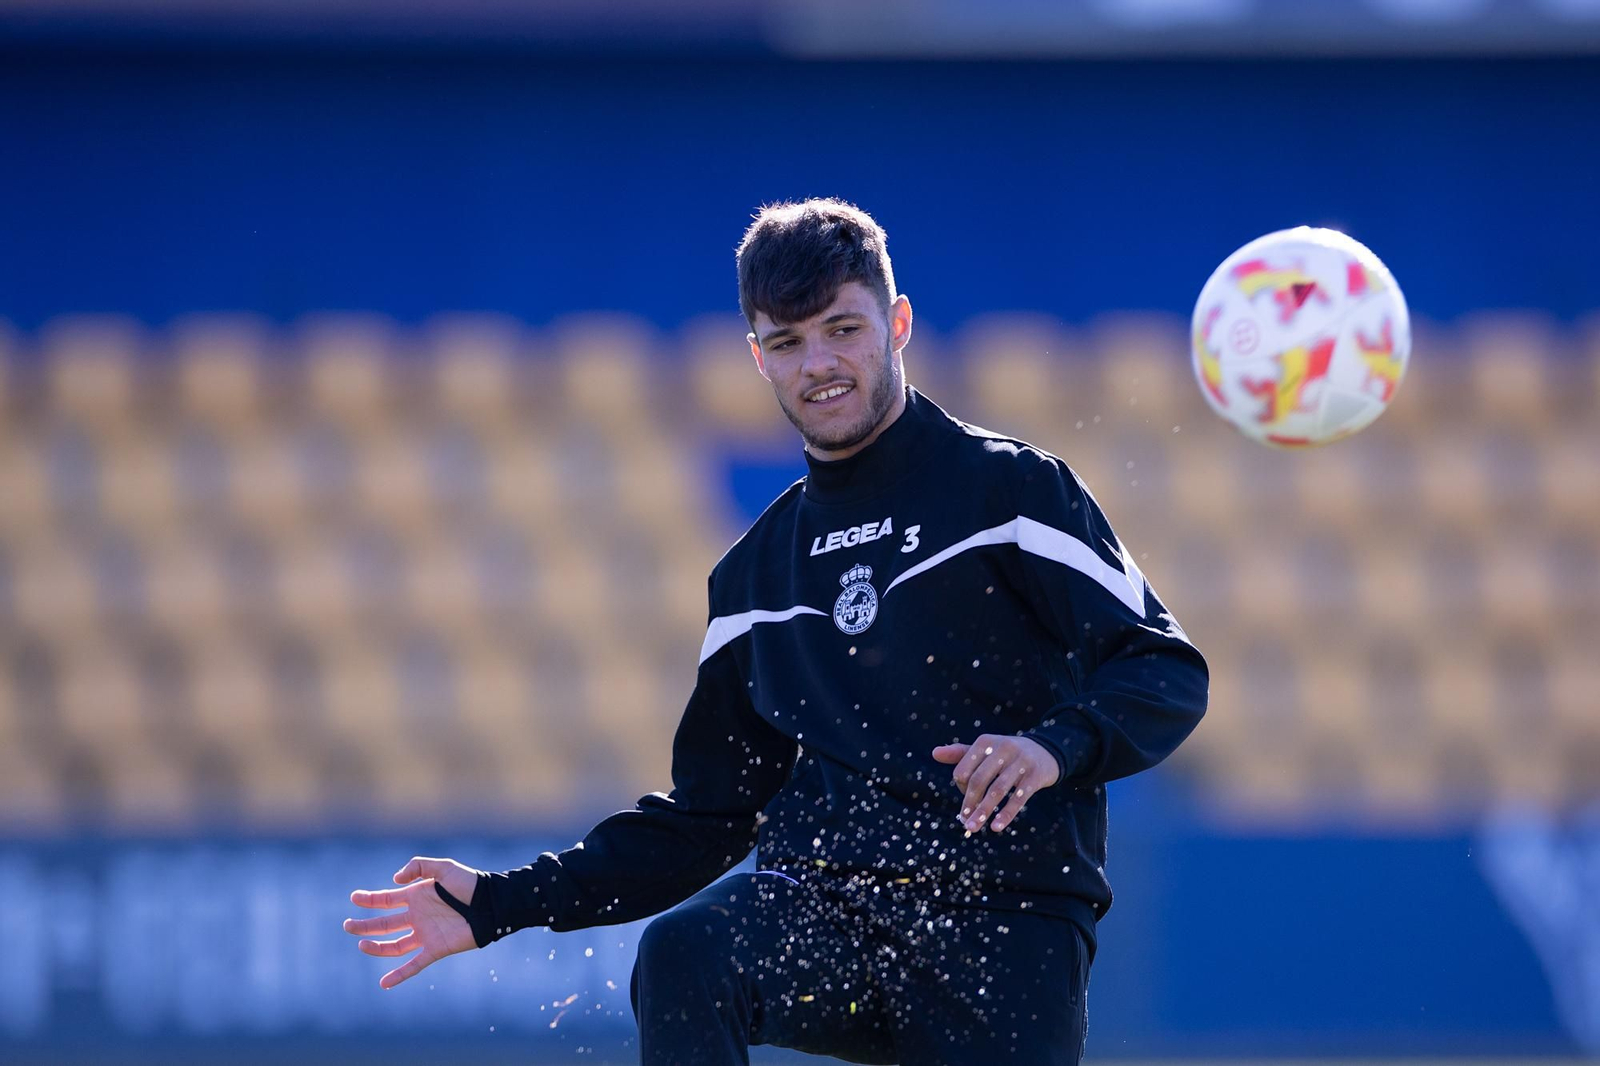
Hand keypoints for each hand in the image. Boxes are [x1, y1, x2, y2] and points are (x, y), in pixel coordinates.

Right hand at [344, 856, 482, 988]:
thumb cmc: (470, 883)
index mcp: (417, 896)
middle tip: (347, 925)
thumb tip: (394, 880)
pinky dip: (399, 975)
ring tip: (361, 945)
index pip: (387, 900)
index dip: (369, 899)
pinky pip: (414, 964)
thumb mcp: (444, 867)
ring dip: (377, 947)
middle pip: (385, 923)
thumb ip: (419, 867)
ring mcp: (425, 933)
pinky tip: (384, 984)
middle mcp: (418, 916)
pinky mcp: (436, 949)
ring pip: (394, 944)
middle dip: (365, 925)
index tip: (353, 897)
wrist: (491, 903)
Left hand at [932, 735, 1060, 833]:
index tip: (967, 802)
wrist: (1046, 752)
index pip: (964, 769)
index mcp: (986, 742)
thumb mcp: (986, 749)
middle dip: (969, 804)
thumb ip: (960, 753)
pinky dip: (1006, 814)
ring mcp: (1020, 761)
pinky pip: (1018, 798)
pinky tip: (995, 827)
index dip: (961, 788)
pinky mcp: (1035, 775)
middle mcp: (1003, 748)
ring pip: (997, 790)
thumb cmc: (1008, 754)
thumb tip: (934, 753)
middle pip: (979, 780)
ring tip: (973, 828)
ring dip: (983, 812)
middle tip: (964, 823)